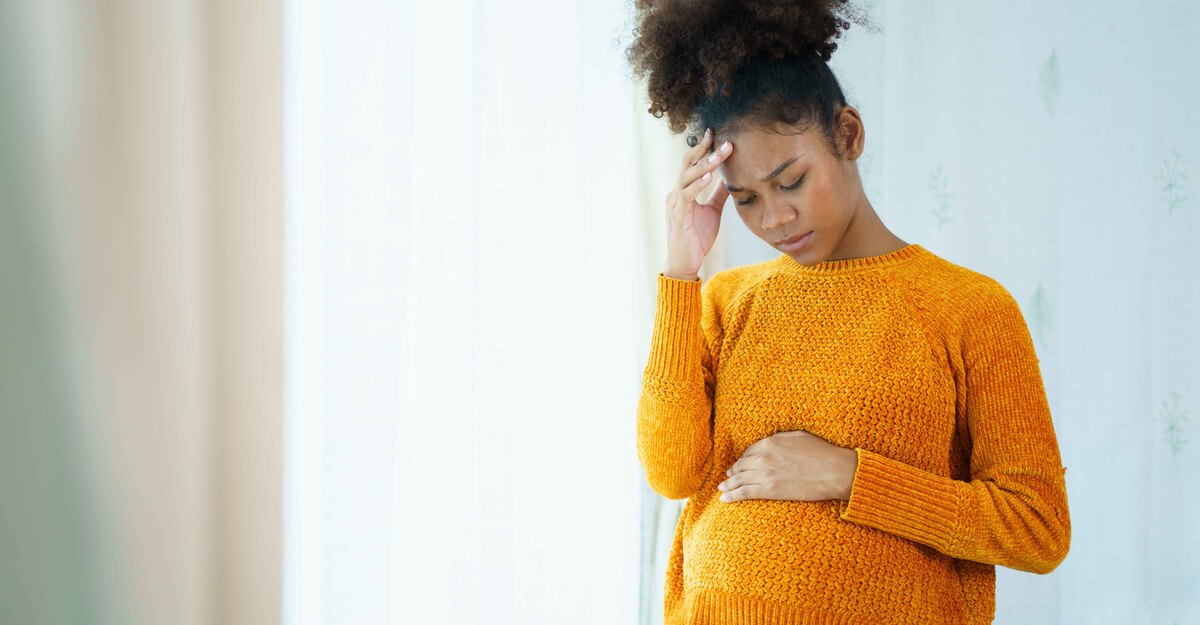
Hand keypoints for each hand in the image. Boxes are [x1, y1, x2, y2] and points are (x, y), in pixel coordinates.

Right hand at [662, 128, 733, 278]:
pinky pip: (687, 196)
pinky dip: (698, 185)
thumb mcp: (712, 212)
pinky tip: (710, 177)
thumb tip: (729, 178)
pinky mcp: (679, 216)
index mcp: (682, 191)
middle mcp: (676, 193)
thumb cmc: (696, 238)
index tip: (714, 134)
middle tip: (719, 137)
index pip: (692, 165)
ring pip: (687, 177)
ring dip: (704, 165)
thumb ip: (718, 195)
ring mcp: (675, 204)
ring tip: (719, 154)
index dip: (702, 149)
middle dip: (703, 150)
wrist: (685, 263)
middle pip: (687, 165)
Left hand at [717, 430, 858, 502]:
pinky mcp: (769, 490)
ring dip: (728, 484)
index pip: (749, 452)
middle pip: (741, 465)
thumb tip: (771, 441)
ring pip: (739, 479)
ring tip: (722, 488)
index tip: (739, 465)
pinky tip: (724, 499)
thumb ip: (780, 438)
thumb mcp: (798, 436)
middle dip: (733, 472)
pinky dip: (732, 495)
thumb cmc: (821, 452)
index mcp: (769, 442)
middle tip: (727, 477)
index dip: (742, 459)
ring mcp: (764, 474)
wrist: (833, 471)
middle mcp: (763, 457)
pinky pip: (744, 492)